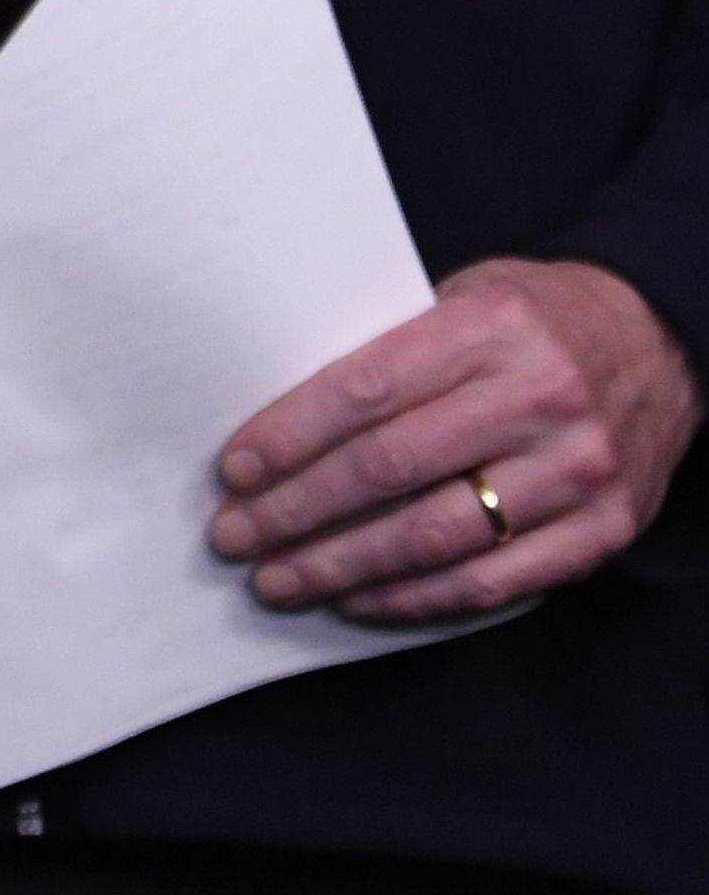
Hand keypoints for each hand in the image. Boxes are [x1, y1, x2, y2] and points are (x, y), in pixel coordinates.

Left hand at [210, 254, 700, 623]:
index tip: (234, 469)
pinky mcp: (604, 530)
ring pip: (433, 538)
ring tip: (278, 578)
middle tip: (234, 534)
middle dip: (296, 511)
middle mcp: (539, 400)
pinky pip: (492, 582)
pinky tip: (358, 598)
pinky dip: (413, 598)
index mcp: (490, 329)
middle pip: (388, 470)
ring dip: (341, 567)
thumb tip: (280, 419)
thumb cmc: (535, 317)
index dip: (289, 436)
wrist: (661, 341)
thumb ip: (389, 349)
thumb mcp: (462, 296)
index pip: (364, 391)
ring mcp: (577, 472)